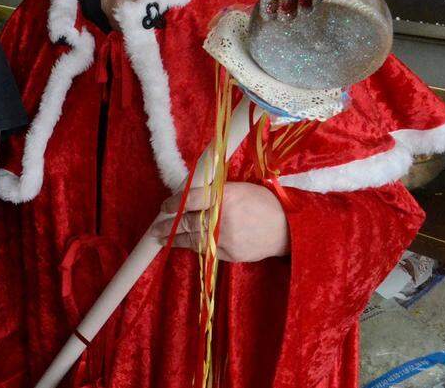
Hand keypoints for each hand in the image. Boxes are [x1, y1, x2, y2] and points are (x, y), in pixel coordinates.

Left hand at [151, 182, 289, 261]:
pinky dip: (194, 246)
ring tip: (162, 238)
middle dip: (169, 226)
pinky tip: (185, 244)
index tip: (163, 206)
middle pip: (188, 223)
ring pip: (193, 240)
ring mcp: (226, 239)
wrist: (288, 229)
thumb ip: (213, 192)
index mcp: (225, 197)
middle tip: (156, 227)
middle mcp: (223, 219)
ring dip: (175, 239)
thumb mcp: (239, 188)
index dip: (174, 203)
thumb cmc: (263, 202)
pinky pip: (206, 250)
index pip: (190, 200)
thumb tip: (186, 195)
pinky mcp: (230, 254)